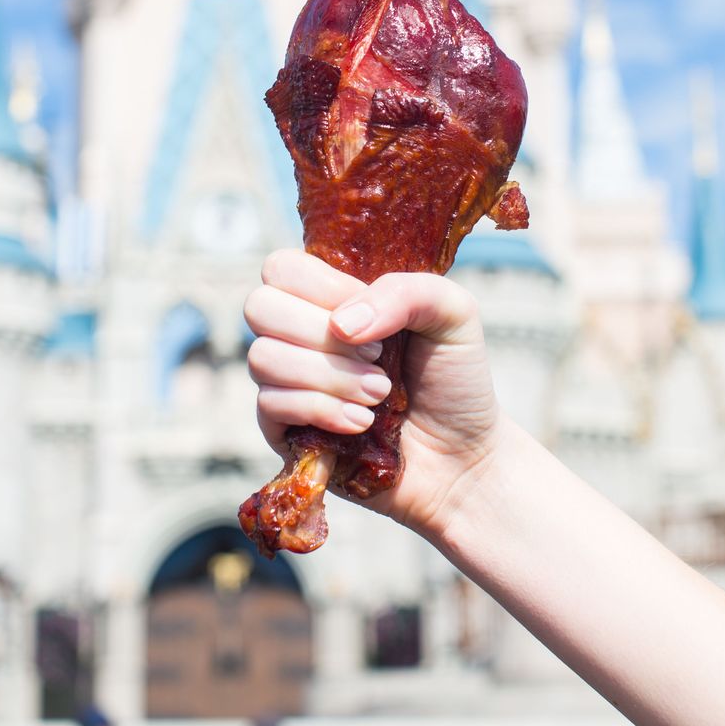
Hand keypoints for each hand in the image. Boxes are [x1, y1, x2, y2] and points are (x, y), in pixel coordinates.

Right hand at [244, 249, 503, 540]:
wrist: (464, 458)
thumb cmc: (456, 379)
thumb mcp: (451, 313)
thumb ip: (404, 292)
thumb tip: (340, 324)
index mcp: (331, 295)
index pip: (283, 268)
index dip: (323, 289)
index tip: (376, 321)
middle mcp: (301, 333)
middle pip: (260, 307)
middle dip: (321, 335)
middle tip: (377, 357)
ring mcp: (288, 382)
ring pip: (263, 358)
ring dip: (329, 377)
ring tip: (379, 394)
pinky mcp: (284, 431)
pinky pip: (269, 406)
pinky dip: (322, 410)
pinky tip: (362, 423)